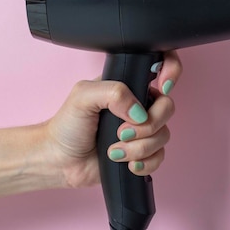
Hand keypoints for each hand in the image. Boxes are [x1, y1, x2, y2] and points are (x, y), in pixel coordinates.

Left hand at [45, 51, 181, 188]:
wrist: (58, 160)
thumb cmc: (67, 125)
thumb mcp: (83, 95)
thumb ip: (113, 92)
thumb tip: (139, 112)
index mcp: (130, 84)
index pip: (163, 66)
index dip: (172, 72)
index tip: (162, 86)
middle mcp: (140, 105)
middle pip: (168, 107)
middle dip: (149, 124)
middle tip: (122, 132)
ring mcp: (143, 130)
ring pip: (164, 135)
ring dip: (139, 147)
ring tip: (114, 151)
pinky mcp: (143, 153)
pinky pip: (159, 156)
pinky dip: (144, 162)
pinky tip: (126, 163)